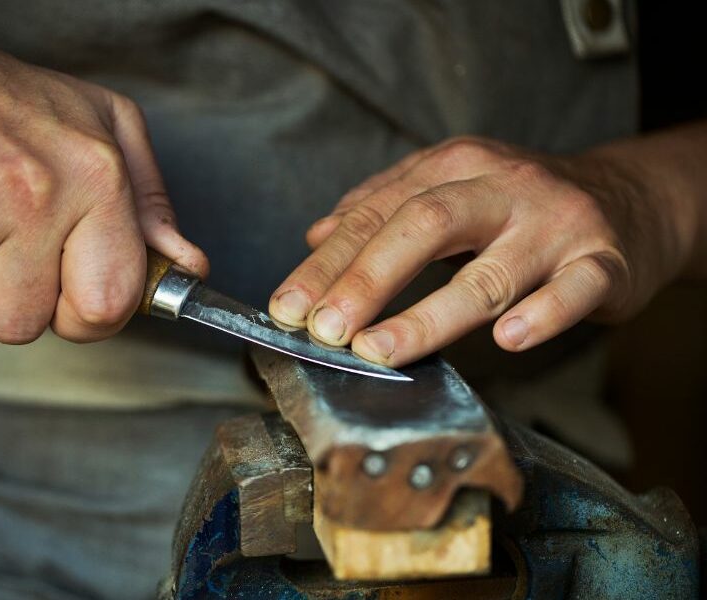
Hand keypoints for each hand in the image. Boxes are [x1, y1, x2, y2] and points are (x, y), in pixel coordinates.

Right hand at [0, 3, 205, 342]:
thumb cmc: (7, 99)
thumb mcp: (105, 127)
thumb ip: (149, 205)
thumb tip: (186, 266)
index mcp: (95, 176)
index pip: (107, 304)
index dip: (87, 317)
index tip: (72, 296)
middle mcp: (33, 193)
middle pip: (23, 324)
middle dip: (12, 298)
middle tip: (6, 243)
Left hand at [269, 136, 695, 366]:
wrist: (627, 201)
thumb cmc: (520, 207)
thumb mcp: (449, 187)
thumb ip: (381, 207)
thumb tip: (317, 236)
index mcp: (454, 167)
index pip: (377, 215)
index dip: (327, 265)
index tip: (287, 308)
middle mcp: (502, 187)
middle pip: (424, 227)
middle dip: (366, 281)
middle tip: (323, 330)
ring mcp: (555, 224)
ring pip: (489, 271)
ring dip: (428, 315)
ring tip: (379, 349)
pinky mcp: (604, 260)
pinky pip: (574, 290)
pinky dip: (541, 315)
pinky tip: (506, 339)